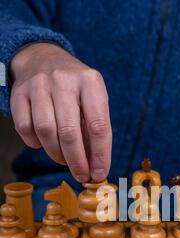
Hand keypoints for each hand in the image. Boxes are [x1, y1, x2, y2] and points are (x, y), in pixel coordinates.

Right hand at [10, 43, 111, 182]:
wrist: (43, 59)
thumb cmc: (75, 90)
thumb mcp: (93, 101)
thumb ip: (95, 132)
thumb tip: (96, 169)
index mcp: (90, 82)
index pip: (98, 126)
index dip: (100, 155)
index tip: (99, 174)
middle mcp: (64, 80)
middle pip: (70, 132)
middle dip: (77, 161)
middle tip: (81, 175)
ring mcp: (39, 84)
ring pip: (46, 131)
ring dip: (56, 154)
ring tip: (63, 159)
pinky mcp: (19, 92)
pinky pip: (25, 127)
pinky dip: (35, 143)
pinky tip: (44, 143)